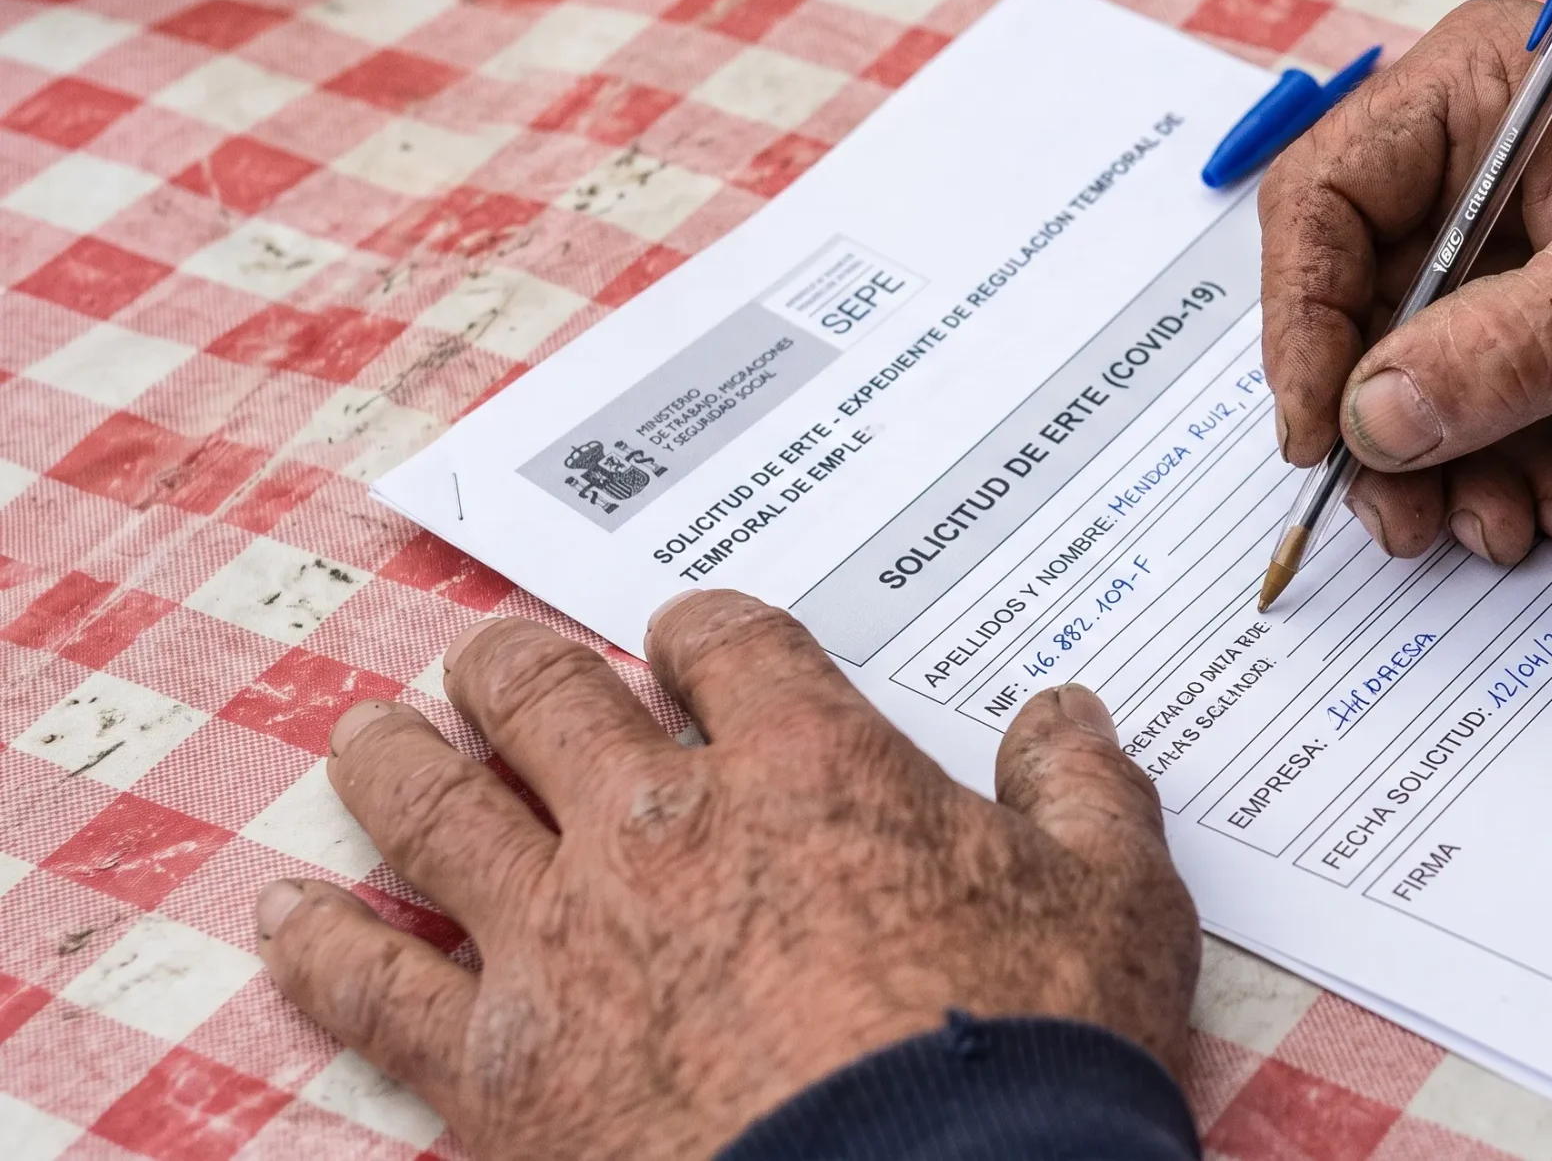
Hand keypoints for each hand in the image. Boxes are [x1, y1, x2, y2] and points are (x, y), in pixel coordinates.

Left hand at [253, 592, 1196, 1159]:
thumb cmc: (1026, 1054)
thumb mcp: (1115, 903)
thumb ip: (1089, 791)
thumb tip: (1071, 715)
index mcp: (807, 766)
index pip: (725, 644)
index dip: (700, 634)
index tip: (688, 649)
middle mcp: (660, 824)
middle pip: (545, 697)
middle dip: (516, 668)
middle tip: (495, 665)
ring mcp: (560, 941)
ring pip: (434, 806)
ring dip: (395, 757)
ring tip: (370, 735)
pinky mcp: (494, 1066)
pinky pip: (372, 984)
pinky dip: (319, 943)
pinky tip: (286, 917)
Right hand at [1261, 0, 1551, 560]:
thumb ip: (1500, 353)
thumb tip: (1372, 421)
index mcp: (1477, 97)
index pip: (1324, 200)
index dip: (1302, 319)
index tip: (1319, 429)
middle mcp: (1476, 173)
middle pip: (1357, 309)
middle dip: (1383, 425)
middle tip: (1404, 518)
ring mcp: (1513, 261)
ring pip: (1416, 383)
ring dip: (1450, 472)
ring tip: (1504, 530)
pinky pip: (1486, 419)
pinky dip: (1511, 476)